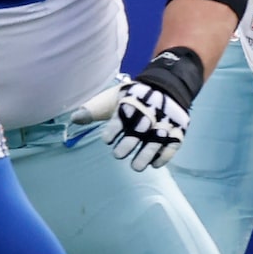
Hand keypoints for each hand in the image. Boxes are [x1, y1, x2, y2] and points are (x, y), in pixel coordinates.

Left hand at [106, 47, 201, 169]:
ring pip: (157, 139)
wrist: (167, 86)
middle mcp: (150, 111)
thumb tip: (74, 119)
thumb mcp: (113, 98)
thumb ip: (94, 110)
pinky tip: (154, 164)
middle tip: (118, 155)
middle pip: (140, 128)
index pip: (123, 115)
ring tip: (136, 167)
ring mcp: (166, 121)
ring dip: (146, 154)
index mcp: (132, 101)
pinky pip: (173, 144)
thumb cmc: (133, 97)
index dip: (114, 128)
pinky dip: (164, 156)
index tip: (107, 140)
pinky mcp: (178, 130)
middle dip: (129, 143)